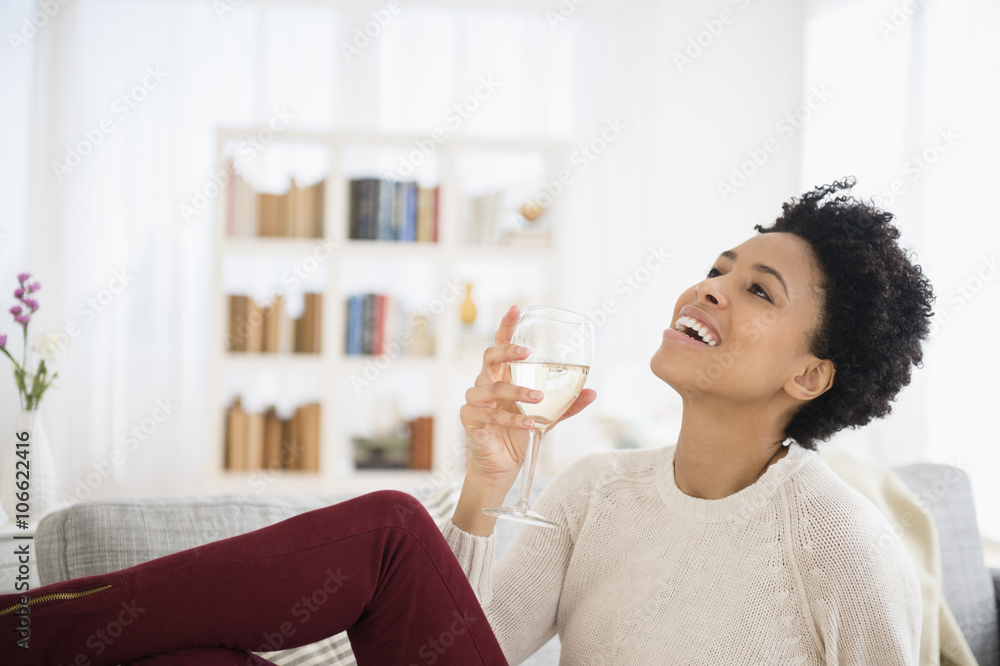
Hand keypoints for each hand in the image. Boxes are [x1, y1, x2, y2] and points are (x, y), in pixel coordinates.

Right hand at [459, 305, 596, 485]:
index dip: (506, 327)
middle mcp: (485, 384)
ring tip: (537, 398)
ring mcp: (475, 401)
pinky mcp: (470, 420)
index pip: (500, 345)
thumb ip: (566, 404)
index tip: (517, 310)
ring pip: (491, 388)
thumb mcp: (547, 417)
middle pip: (489, 357)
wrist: (502, 466)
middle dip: (507, 351)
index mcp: (502, 376)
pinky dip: (512, 419)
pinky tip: (529, 424)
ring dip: (516, 391)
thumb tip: (593, 392)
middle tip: (527, 353)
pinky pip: (490, 415)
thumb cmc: (519, 433)